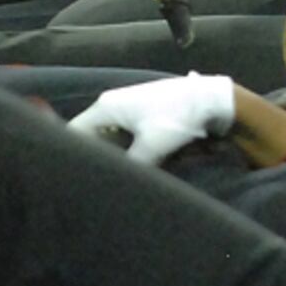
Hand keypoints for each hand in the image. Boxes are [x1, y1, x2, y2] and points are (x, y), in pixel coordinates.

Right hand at [66, 74, 236, 165]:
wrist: (211, 100)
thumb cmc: (176, 118)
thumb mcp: (150, 148)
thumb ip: (129, 166)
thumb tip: (115, 184)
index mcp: (106, 107)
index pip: (75, 132)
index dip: (74, 154)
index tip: (78, 176)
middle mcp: (113, 105)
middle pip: (93, 137)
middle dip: (98, 158)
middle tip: (100, 180)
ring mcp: (130, 109)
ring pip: (113, 139)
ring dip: (118, 156)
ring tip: (121, 175)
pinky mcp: (145, 115)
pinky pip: (129, 137)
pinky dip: (133, 150)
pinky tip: (140, 164)